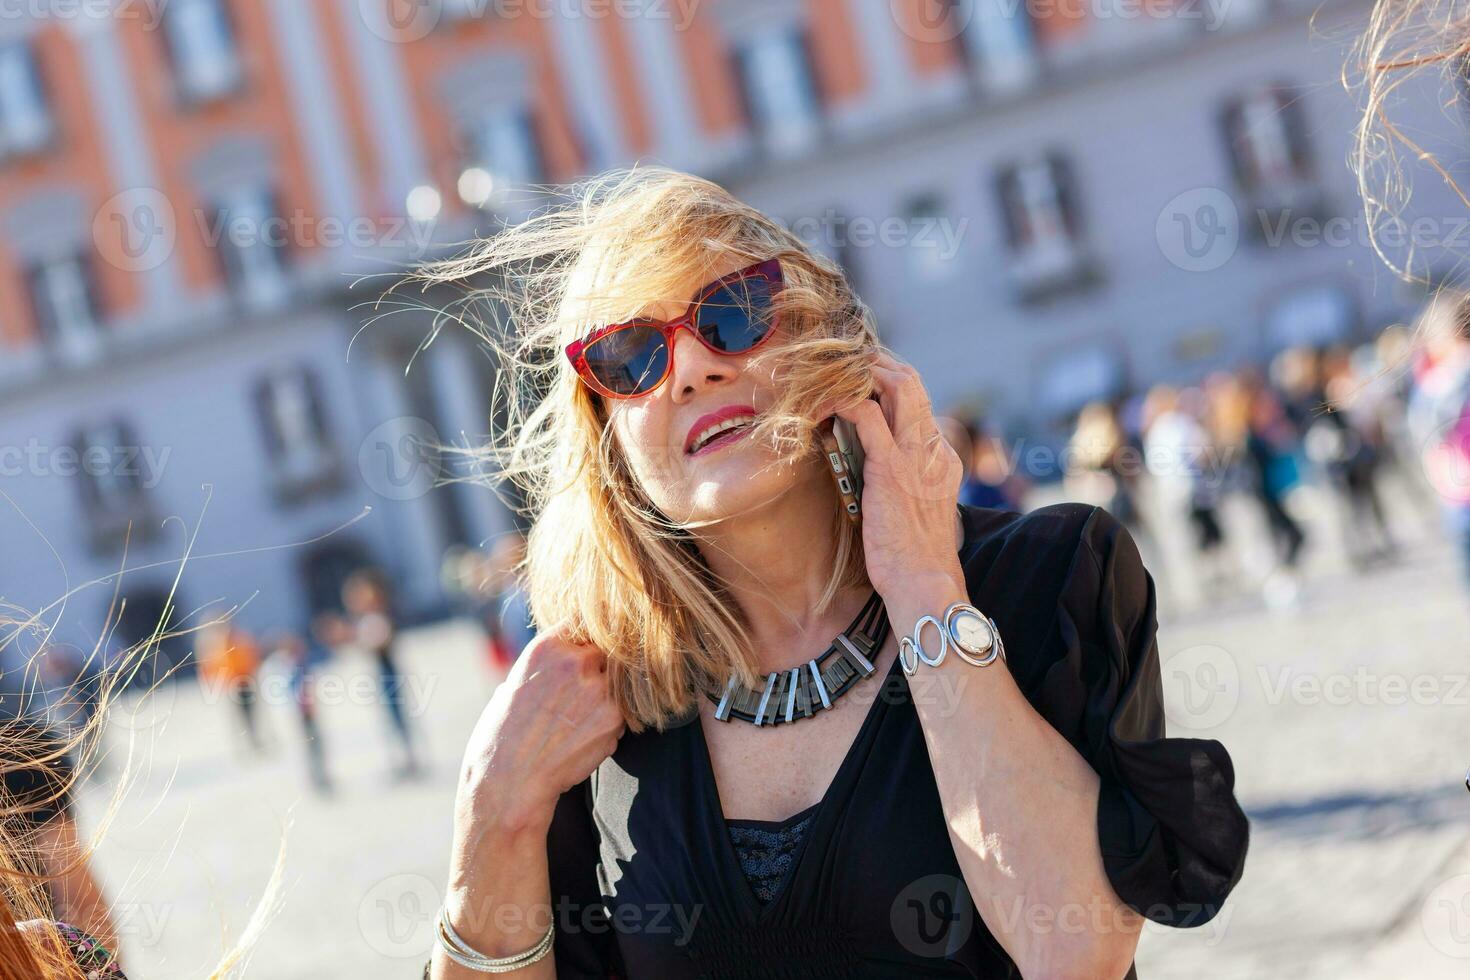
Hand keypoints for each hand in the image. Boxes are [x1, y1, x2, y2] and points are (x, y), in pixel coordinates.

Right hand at [453, 621, 625, 834]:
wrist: (509, 781)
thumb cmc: (503, 735)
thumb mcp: (515, 682)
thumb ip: (548, 664)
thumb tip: (571, 655)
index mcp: (547, 646)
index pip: (583, 621)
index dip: (585, 637)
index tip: (584, 651)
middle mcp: (576, 661)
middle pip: (607, 651)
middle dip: (600, 670)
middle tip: (580, 698)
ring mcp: (599, 688)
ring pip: (619, 683)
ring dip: (607, 699)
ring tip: (577, 722)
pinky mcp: (614, 718)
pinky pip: (624, 713)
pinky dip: (610, 725)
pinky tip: (582, 739)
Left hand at [833, 350, 965, 599]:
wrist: (924, 582)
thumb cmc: (913, 558)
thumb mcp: (916, 511)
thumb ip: (904, 483)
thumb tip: (873, 471)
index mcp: (944, 458)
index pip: (920, 403)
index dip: (891, 383)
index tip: (863, 379)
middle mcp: (934, 448)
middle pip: (913, 383)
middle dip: (879, 363)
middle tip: (847, 360)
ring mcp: (915, 455)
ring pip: (897, 386)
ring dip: (863, 371)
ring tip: (834, 371)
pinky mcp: (891, 467)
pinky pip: (867, 416)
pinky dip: (844, 400)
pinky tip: (824, 403)